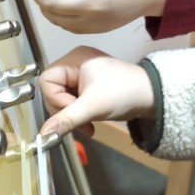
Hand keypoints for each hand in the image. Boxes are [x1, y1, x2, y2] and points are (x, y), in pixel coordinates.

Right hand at [39, 46, 155, 137]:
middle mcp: (76, 63)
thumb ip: (67, 119)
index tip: (73, 108)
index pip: (47, 80)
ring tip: (88, 126)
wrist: (152, 97)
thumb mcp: (93, 106)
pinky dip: (79, 115)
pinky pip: (73, 102)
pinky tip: (90, 124)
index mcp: (75, 58)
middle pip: (53, 91)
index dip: (55, 98)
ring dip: (73, 117)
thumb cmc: (123, 93)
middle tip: (82, 122)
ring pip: (62, 100)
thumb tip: (42, 136)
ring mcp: (82, 75)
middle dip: (65, 111)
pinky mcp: (88, 87)